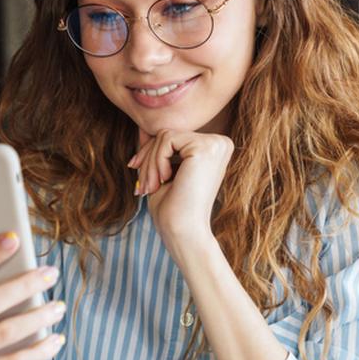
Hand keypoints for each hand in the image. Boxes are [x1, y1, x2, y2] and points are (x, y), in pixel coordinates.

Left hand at [128, 128, 233, 246]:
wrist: (184, 232)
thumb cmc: (173, 208)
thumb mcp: (162, 171)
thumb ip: (157, 148)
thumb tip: (142, 127)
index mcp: (214, 148)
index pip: (174, 136)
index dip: (150, 153)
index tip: (137, 171)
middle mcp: (220, 142)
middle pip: (168, 133)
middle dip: (148, 159)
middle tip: (143, 186)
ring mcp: (216, 143)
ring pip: (165, 136)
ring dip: (150, 163)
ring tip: (151, 187)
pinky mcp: (206, 147)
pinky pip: (166, 139)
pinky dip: (156, 161)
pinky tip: (164, 180)